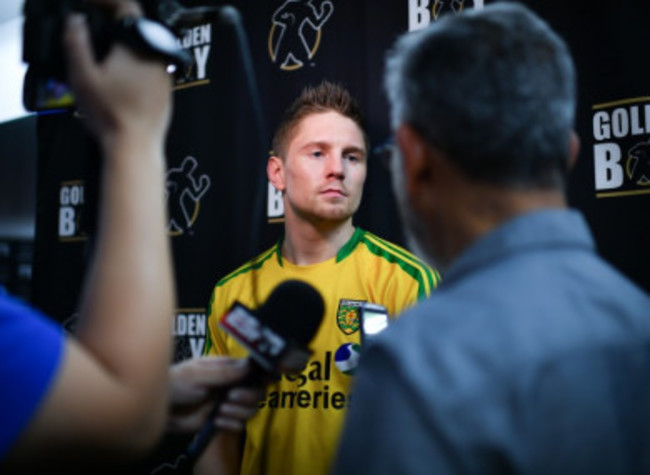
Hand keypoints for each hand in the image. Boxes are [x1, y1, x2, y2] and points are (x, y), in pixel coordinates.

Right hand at [63, 2, 171, 149]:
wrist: (135, 146)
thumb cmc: (111, 116)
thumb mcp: (82, 76)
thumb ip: (76, 43)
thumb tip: (76, 21)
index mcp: (137, 46)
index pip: (126, 7)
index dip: (105, 1)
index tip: (89, 4)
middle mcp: (157, 56)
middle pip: (136, 27)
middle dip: (114, 23)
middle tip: (93, 26)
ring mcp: (164, 73)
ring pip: (144, 47)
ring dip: (125, 44)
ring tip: (103, 52)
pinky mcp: (166, 89)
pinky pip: (150, 66)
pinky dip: (135, 63)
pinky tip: (119, 76)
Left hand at [168, 357, 262, 432]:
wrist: (160, 409)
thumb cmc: (175, 383)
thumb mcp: (197, 374)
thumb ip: (223, 372)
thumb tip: (249, 365)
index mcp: (228, 368)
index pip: (255, 369)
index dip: (263, 374)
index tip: (267, 377)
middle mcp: (232, 384)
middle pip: (258, 391)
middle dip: (248, 396)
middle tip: (230, 398)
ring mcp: (228, 402)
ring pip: (251, 409)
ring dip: (239, 412)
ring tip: (219, 411)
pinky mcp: (223, 419)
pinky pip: (239, 424)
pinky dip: (231, 424)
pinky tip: (216, 421)